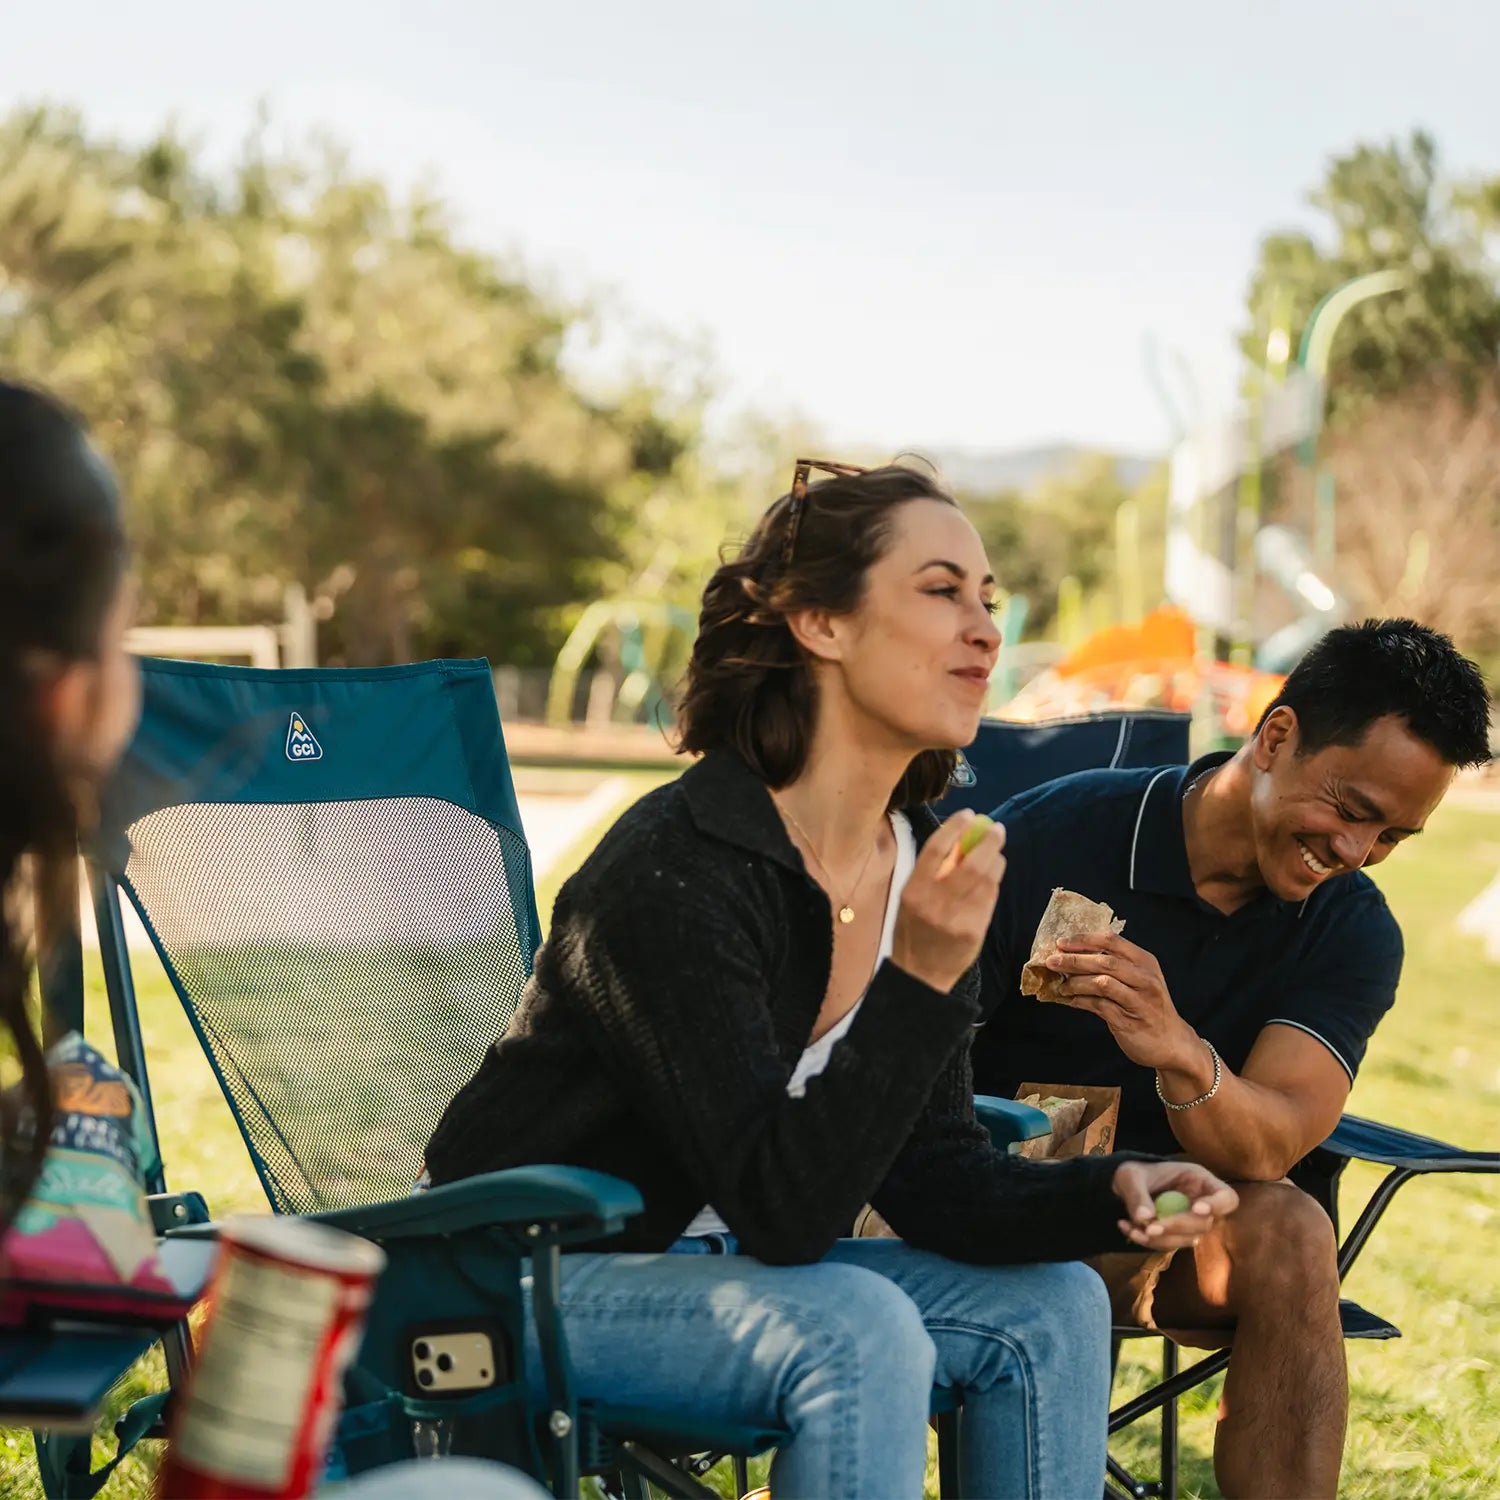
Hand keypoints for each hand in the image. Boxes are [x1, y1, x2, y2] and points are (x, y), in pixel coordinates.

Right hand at [890, 810, 1005, 993]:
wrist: (920, 974)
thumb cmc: (913, 930)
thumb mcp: (911, 898)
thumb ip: (932, 872)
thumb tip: (959, 840)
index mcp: (914, 891)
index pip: (935, 850)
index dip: (955, 827)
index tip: (969, 814)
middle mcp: (935, 903)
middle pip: (971, 863)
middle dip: (988, 841)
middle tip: (996, 829)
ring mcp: (958, 918)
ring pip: (986, 879)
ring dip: (995, 860)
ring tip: (995, 852)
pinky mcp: (975, 930)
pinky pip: (990, 898)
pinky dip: (994, 882)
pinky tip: (992, 877)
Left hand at [1045, 932, 1200, 1073]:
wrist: (1171, 1043)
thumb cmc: (1149, 1007)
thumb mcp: (1139, 979)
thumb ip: (1114, 966)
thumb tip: (1074, 956)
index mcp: (1145, 961)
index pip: (1112, 941)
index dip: (1084, 939)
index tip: (1061, 942)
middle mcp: (1144, 978)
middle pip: (1104, 961)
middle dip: (1073, 960)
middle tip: (1051, 961)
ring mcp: (1138, 1000)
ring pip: (1101, 983)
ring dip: (1075, 982)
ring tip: (1060, 985)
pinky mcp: (1128, 1021)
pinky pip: (1098, 1006)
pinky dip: (1080, 1001)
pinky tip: (1069, 1000)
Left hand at [1112, 1161, 1238, 1249]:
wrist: (1126, 1187)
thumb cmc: (1134, 1174)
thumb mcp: (1130, 1176)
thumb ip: (1137, 1194)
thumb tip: (1144, 1218)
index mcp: (1199, 1180)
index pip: (1226, 1197)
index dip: (1217, 1205)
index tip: (1196, 1208)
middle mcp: (1201, 1203)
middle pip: (1205, 1224)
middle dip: (1177, 1226)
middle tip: (1150, 1227)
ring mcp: (1191, 1223)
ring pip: (1188, 1239)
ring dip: (1160, 1239)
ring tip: (1132, 1228)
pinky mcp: (1178, 1236)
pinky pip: (1170, 1245)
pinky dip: (1148, 1242)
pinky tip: (1128, 1229)